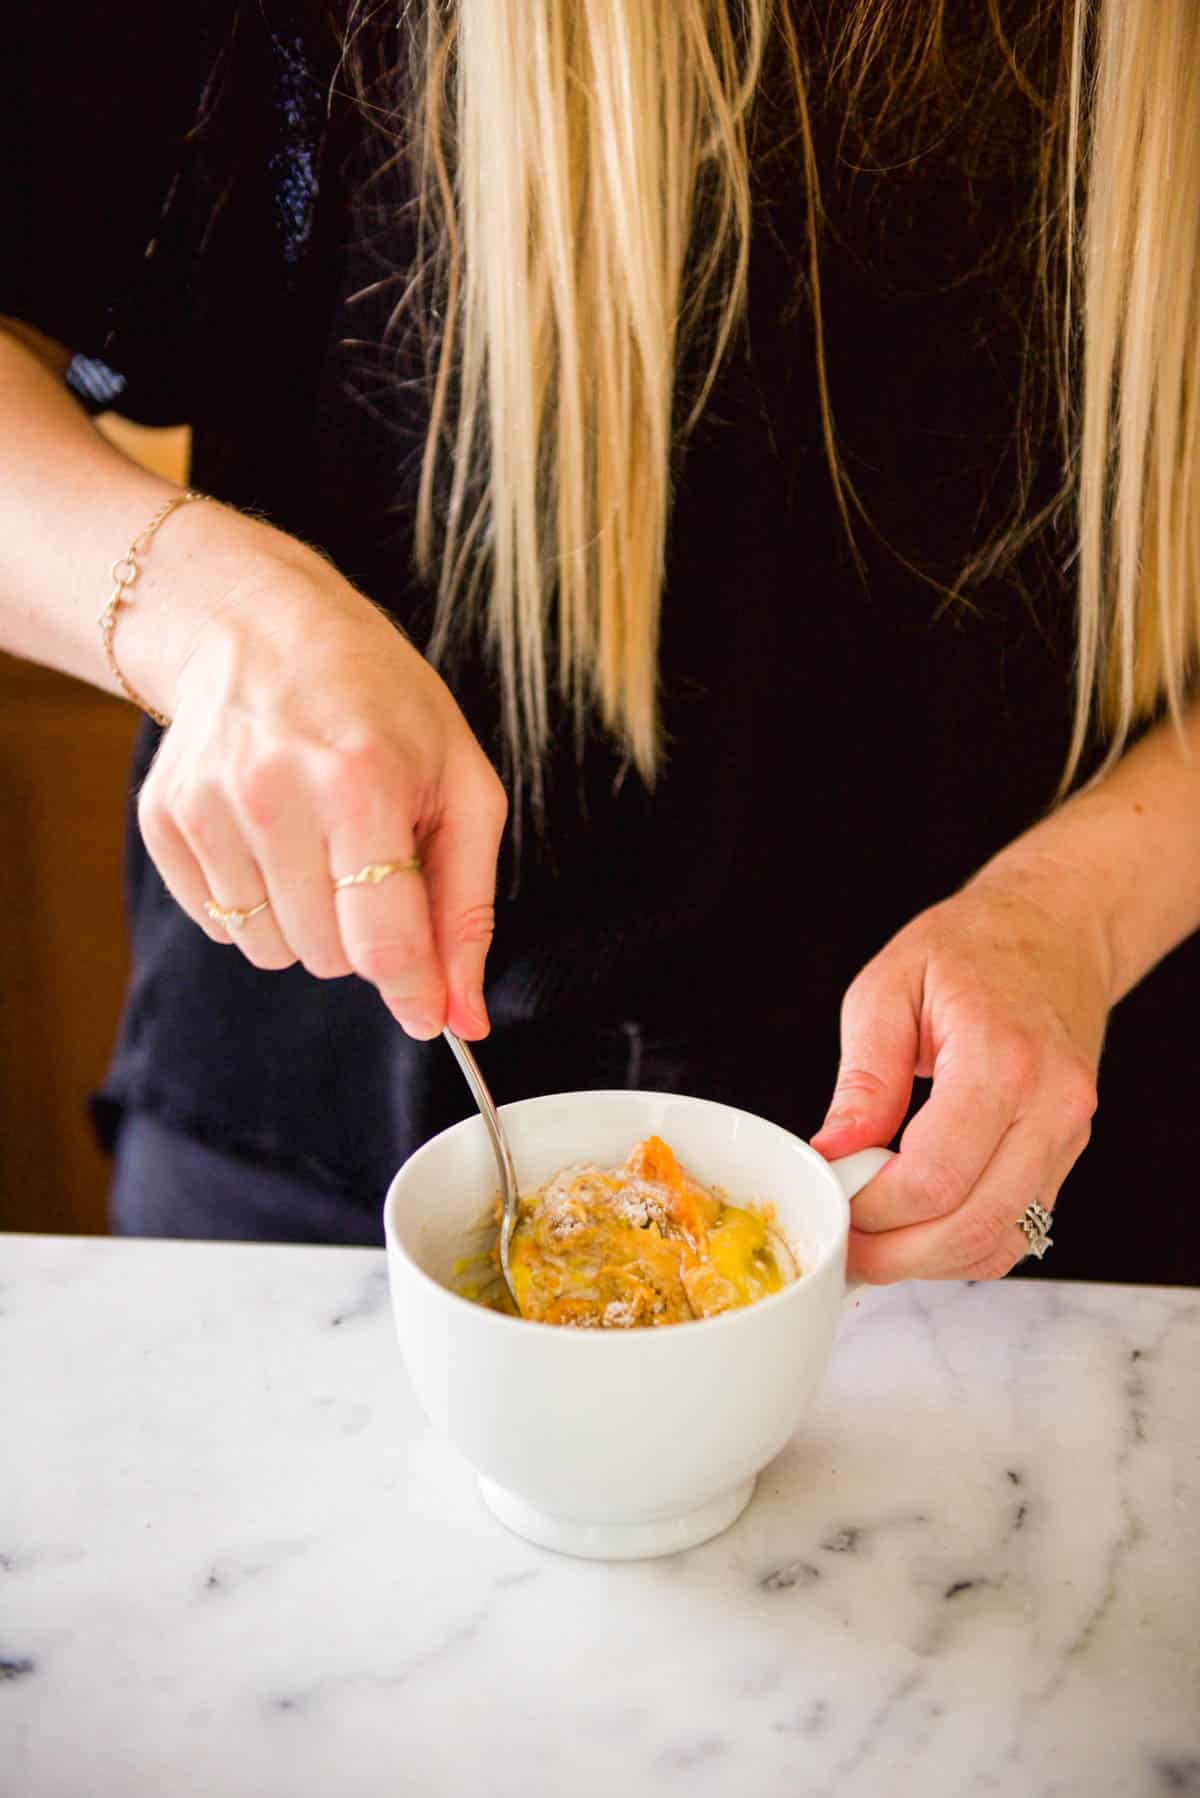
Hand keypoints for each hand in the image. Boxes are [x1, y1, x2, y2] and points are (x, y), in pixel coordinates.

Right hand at [135, 510, 506, 1040]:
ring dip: (308, 922)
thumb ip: (466, 909)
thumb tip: (463, 1021)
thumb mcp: (460, 786)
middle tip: (371, 862)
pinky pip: (221, 925)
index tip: (428, 1011)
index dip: (414, 993)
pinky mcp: (163, 819)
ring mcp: (207, 805)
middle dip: (364, 933)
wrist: (262, 627)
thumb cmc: (382, 705)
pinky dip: (256, 903)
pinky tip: (271, 838)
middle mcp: (273, 792)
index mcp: (361, 781)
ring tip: (320, 844)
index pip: (382, 943)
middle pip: (329, 959)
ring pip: (271, 951)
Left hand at [809, 865, 1109, 1280]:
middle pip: (972, 1225)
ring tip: (873, 1244)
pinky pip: (1019, 1229)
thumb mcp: (887, 990)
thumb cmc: (968, 950)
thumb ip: (863, 1081)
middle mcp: (1051, 1105)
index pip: (935, 1177)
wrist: (1051, 932)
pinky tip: (917, 1231)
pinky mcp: (1068, 1152)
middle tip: (843, 1247)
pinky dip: (963, 1246)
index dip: (873, 1210)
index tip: (832, 1201)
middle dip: (896, 1254)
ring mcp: (1069, 1134)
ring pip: (1002, 1242)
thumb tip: (831, 1154)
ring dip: (929, 1261)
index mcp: (1001, 1058)